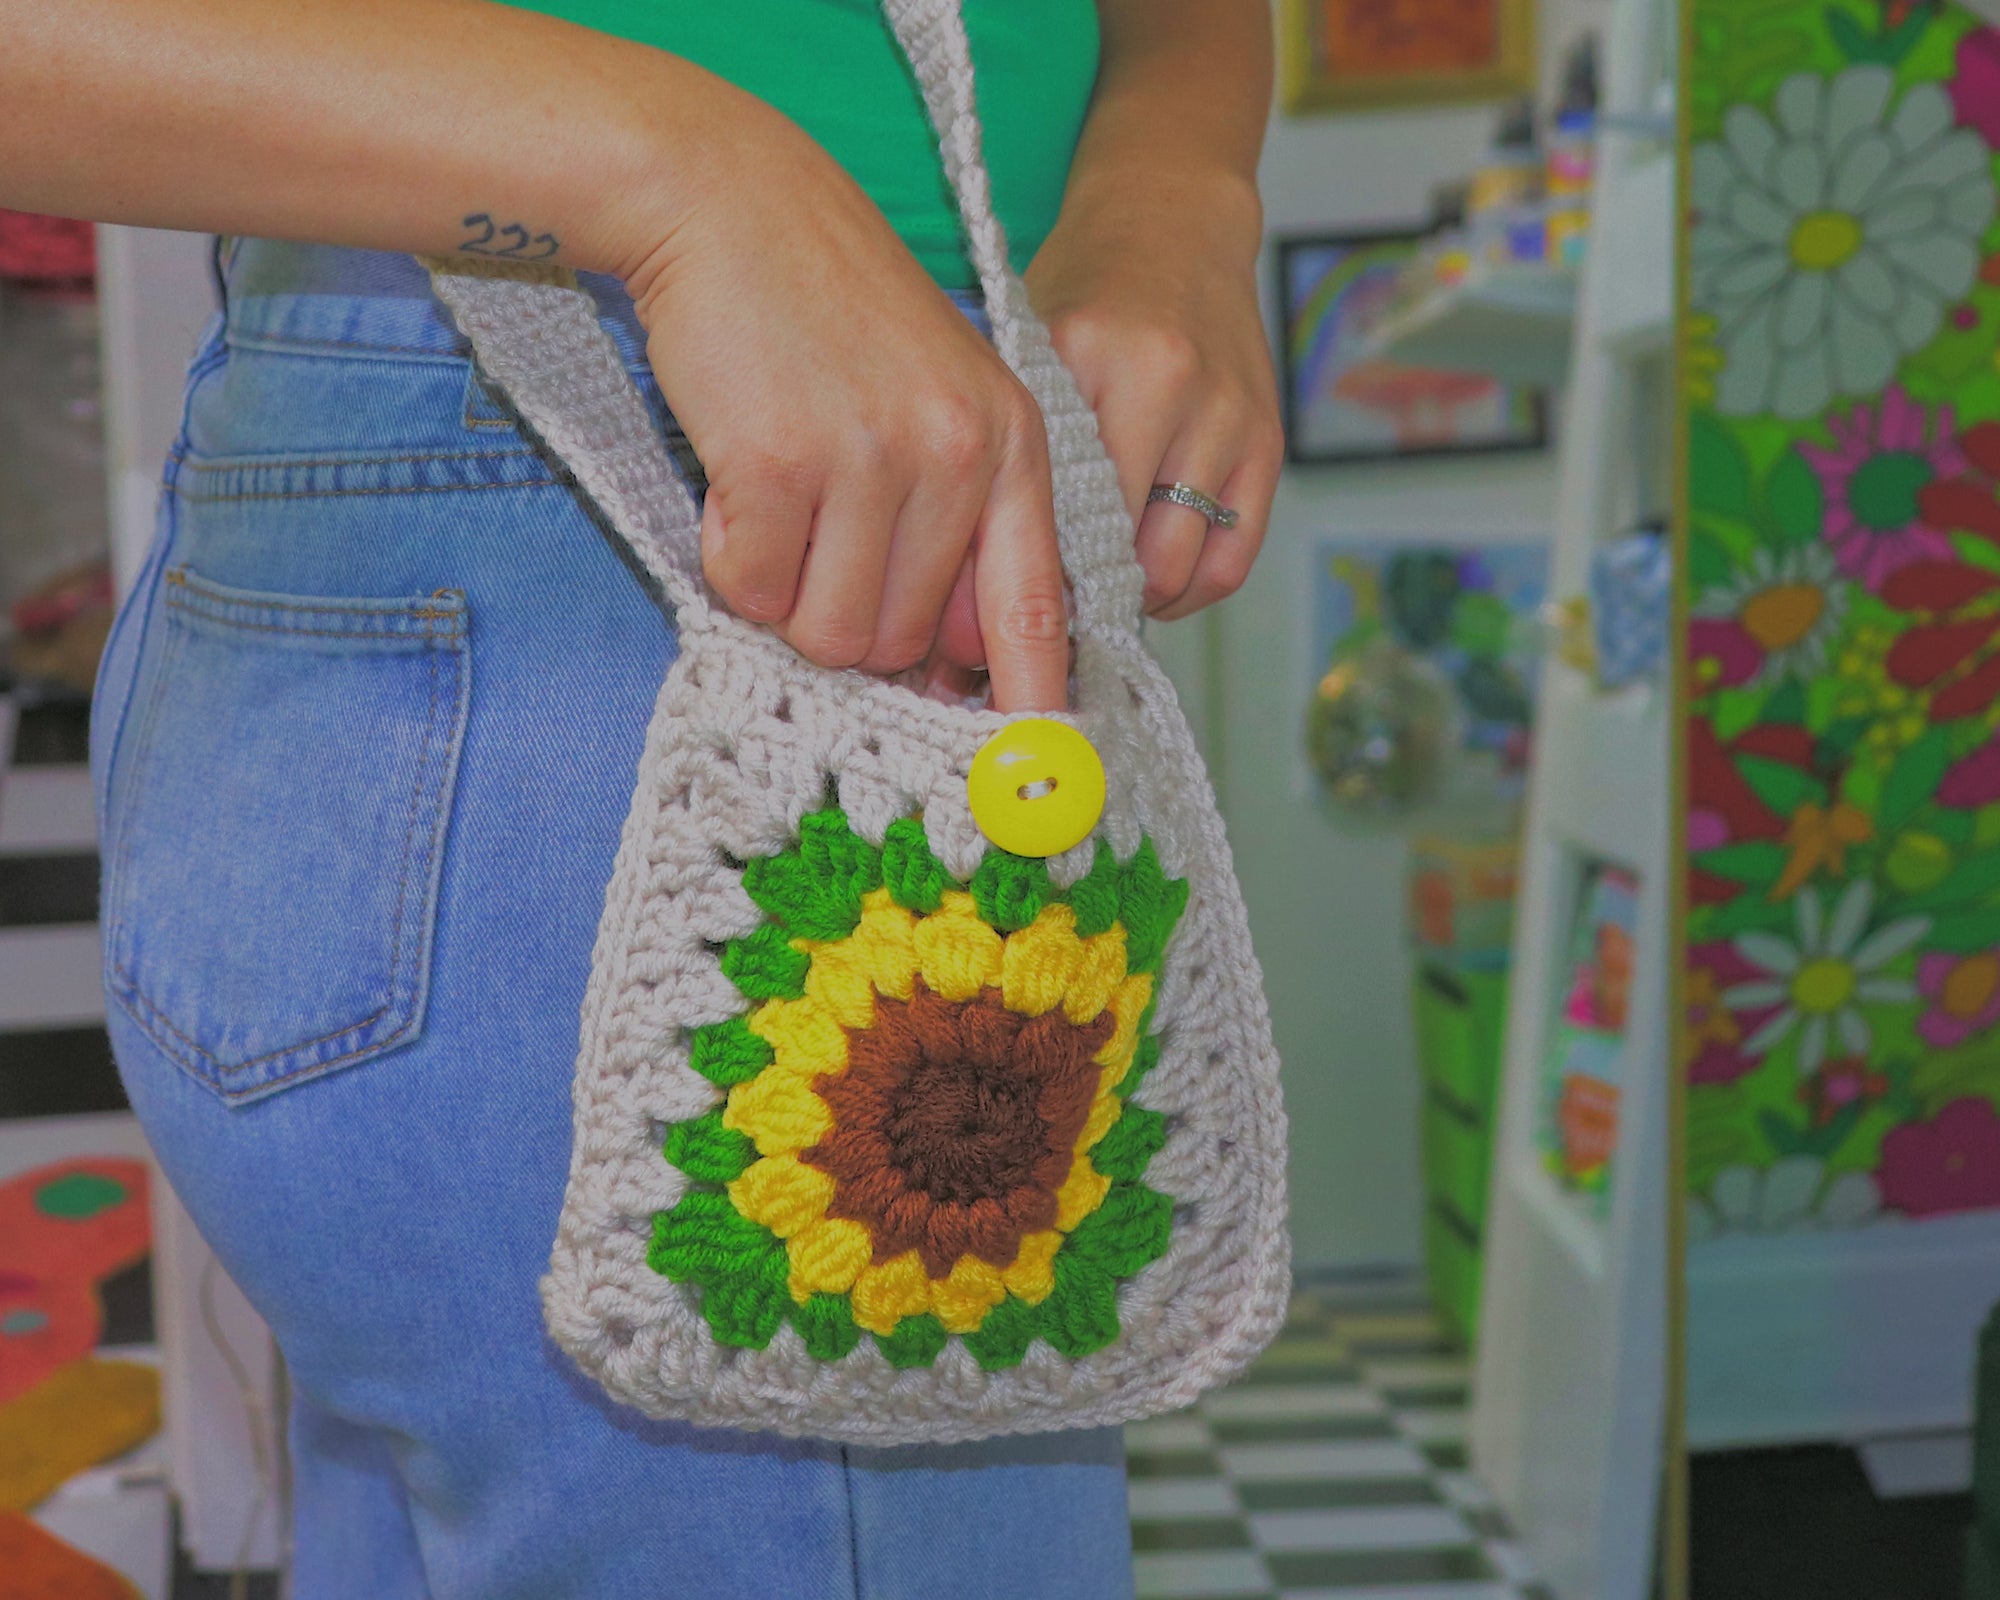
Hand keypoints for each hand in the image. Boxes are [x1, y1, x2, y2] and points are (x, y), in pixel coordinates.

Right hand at [619, 96, 1067, 711]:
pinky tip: (737, 480)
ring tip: (779, 501)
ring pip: (831, 632)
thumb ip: (965, 525)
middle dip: (849, 617)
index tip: (1031, 777)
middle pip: (906, 643)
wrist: (732, 204)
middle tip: (818, 538)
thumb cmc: (833, 317)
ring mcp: (872, 461)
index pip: (1036, 613)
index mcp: (1014, 447)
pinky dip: (729, 559)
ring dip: (787, 594)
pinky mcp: (780, 465)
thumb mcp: (940, 401)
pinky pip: (752, 591)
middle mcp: (959, 457)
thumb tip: (956, 665)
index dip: (1027, 705)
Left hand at [1024, 167, 1281, 620]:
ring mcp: (1225, 416)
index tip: (1009, 597)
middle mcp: (1166, 385)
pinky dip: (1193, 588)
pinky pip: (1233, 559)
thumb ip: (1015, 440)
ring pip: (1179, 566)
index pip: (1052, 506)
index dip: (1030, 572)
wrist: (1173, 225)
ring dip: (1139, 596)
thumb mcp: (1029, 345)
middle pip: (1118, 551)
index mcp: (1088, 356)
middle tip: (1055, 601)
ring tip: (1106, 587)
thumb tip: (989, 566)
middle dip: (1085, 595)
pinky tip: (1159, 578)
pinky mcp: (1267, 442)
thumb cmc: (1086, 295)